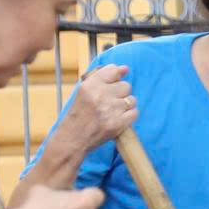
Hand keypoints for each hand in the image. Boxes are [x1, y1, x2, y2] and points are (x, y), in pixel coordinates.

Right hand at [35, 66, 137, 184]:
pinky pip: (135, 113)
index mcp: (89, 86)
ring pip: (132, 99)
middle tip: (109, 102)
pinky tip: (118, 119)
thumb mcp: (83, 92)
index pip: (113, 70)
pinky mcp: (118, 124)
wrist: (72, 139)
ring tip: (113, 111)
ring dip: (125, 105)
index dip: (115, 77)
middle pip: (126, 85)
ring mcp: (110, 110)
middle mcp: (100, 96)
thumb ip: (102, 78)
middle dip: (120, 93)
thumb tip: (125, 68)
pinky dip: (129, 116)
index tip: (112, 84)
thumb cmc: (78, 115)